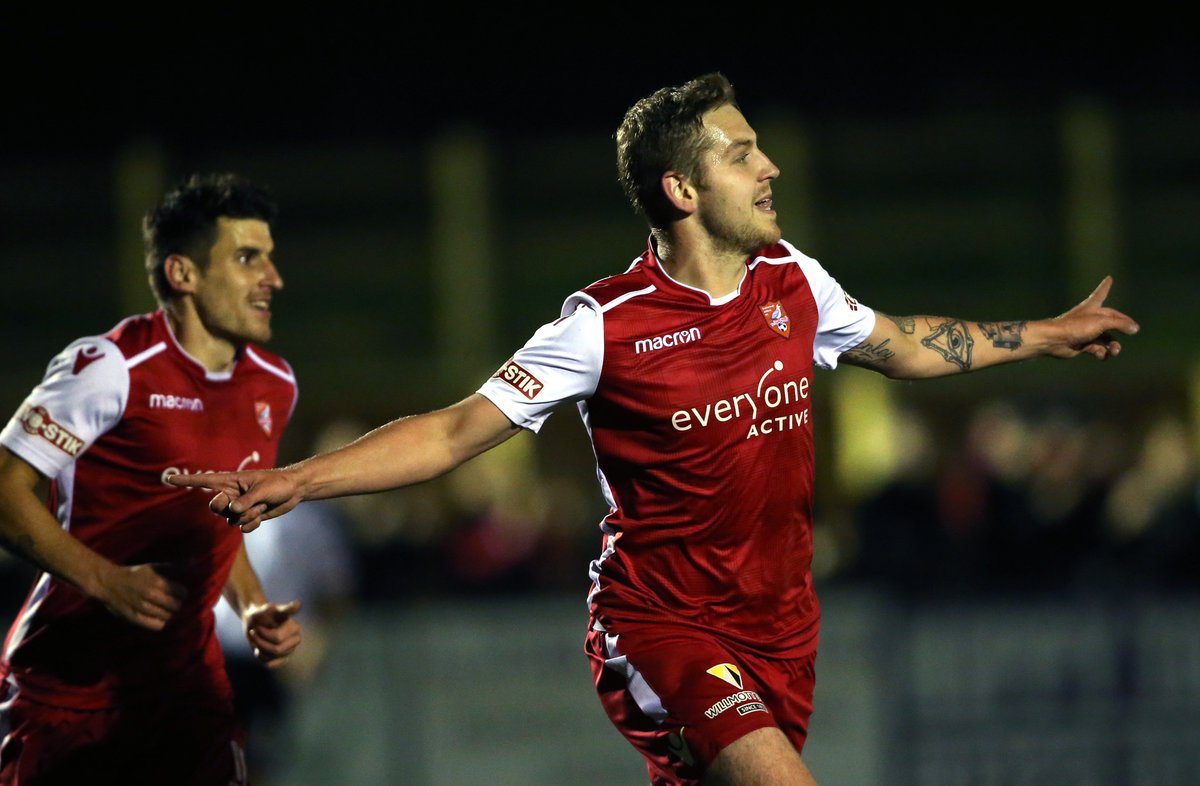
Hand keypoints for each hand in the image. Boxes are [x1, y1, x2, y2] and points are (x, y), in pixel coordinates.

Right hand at [95, 563, 187, 630]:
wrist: (109, 582)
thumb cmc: (135, 574)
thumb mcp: (154, 567)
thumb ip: (174, 566)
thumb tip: (193, 561)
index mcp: (157, 582)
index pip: (182, 593)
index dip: (182, 593)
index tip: (179, 593)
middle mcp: (150, 595)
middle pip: (176, 606)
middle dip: (176, 604)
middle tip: (171, 602)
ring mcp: (142, 608)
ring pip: (167, 616)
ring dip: (168, 614)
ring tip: (164, 610)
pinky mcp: (134, 618)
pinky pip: (156, 626)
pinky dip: (160, 623)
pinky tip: (158, 618)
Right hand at [167, 469, 301, 531]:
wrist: (293, 491)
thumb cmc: (278, 483)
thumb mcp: (263, 490)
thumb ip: (246, 500)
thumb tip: (232, 510)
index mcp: (231, 481)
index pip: (204, 480)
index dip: (186, 480)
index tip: (167, 478)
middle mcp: (231, 494)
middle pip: (214, 506)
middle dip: (225, 508)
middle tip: (239, 505)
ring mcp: (239, 507)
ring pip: (230, 520)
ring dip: (247, 516)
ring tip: (260, 506)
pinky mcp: (248, 517)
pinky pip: (242, 527)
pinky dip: (251, 524)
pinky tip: (262, 515)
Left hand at [243, 600, 302, 667]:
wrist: (255, 621)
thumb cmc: (262, 613)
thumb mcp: (270, 609)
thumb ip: (284, 609)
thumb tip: (298, 604)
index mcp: (295, 627)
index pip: (277, 638)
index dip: (263, 633)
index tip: (258, 625)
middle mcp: (296, 639)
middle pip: (276, 650)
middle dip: (260, 641)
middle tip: (254, 631)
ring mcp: (290, 650)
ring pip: (271, 657)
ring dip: (259, 647)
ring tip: (257, 637)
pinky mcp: (282, 658)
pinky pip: (269, 664)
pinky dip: (261, 656)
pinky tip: (260, 647)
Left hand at [1047, 276, 1138, 359]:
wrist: (1054, 340)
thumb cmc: (1076, 326)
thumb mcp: (1102, 322)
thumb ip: (1120, 324)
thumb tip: (1135, 328)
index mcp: (1092, 307)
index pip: (1101, 294)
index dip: (1105, 287)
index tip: (1109, 278)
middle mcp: (1090, 318)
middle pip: (1111, 323)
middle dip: (1121, 330)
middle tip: (1131, 333)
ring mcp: (1086, 332)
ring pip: (1107, 339)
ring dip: (1113, 346)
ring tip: (1114, 351)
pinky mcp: (1082, 345)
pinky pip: (1098, 350)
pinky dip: (1101, 353)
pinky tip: (1100, 355)